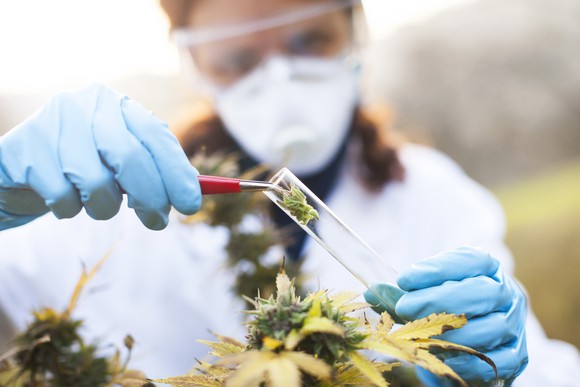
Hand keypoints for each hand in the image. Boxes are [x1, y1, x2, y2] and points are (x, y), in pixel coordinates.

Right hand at [0, 84, 200, 229]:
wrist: (21, 169)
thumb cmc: (84, 167)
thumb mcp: (122, 163)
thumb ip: (154, 170)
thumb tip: (193, 191)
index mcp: (116, 105)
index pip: (155, 135)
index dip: (176, 172)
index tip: (191, 204)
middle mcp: (85, 105)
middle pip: (130, 157)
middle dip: (151, 197)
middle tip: (158, 222)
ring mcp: (51, 124)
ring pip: (96, 183)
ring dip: (104, 208)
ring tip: (96, 203)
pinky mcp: (24, 150)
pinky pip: (62, 197)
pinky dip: (69, 210)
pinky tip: (62, 199)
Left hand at [365, 247, 527, 383]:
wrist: (479, 333)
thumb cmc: (449, 304)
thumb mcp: (427, 291)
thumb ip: (403, 292)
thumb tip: (372, 292)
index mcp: (488, 268)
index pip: (470, 260)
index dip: (437, 269)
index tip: (404, 278)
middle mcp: (507, 293)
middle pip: (481, 292)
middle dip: (439, 300)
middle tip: (404, 307)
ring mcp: (514, 325)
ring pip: (491, 327)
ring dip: (451, 332)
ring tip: (418, 333)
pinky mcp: (517, 355)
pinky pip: (497, 360)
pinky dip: (468, 360)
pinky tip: (441, 356)